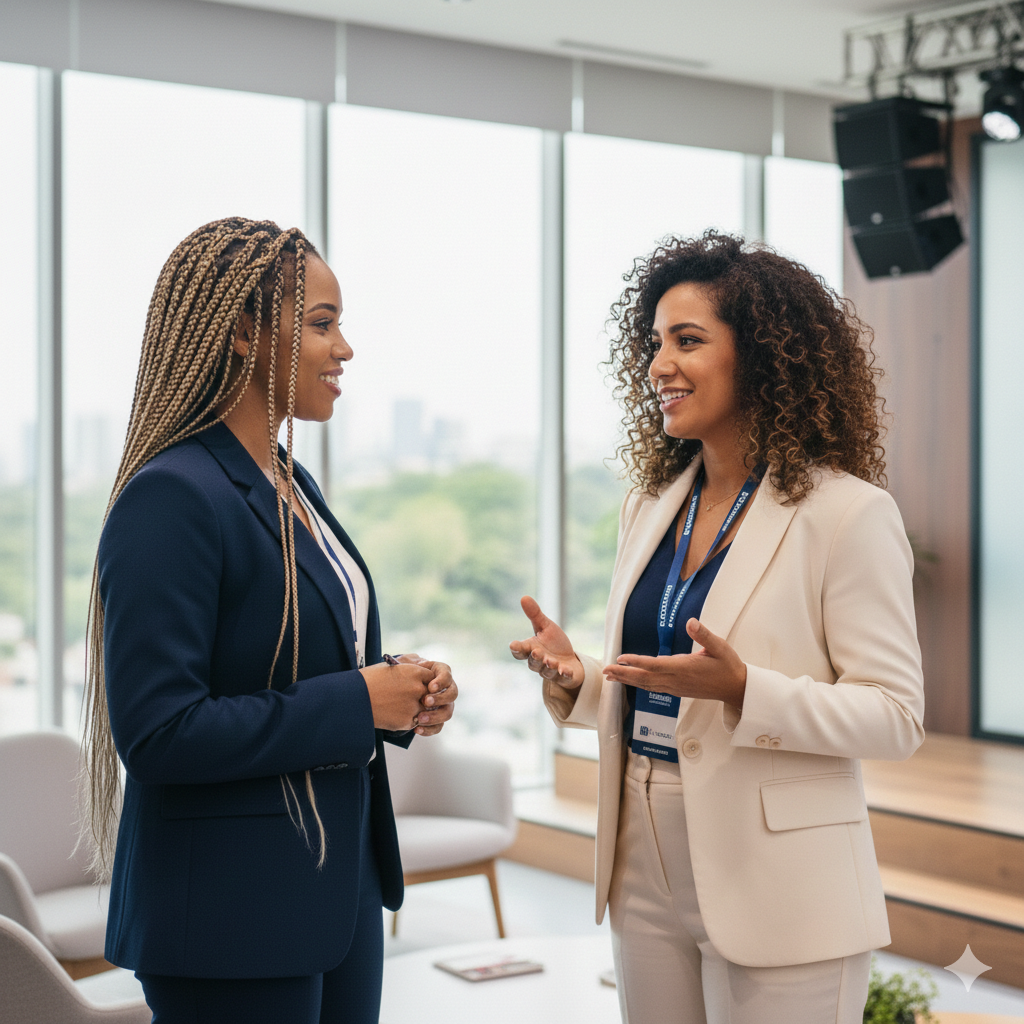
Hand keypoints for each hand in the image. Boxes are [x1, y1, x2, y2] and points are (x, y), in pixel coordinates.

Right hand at [360, 661, 432, 731]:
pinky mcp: (408, 721)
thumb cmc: (368, 681)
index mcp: (415, 672)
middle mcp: (418, 688)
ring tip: (402, 708)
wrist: (354, 699)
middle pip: (431, 695)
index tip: (418, 685)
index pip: (431, 677)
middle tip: (413, 699)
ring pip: (426, 710)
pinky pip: (416, 722)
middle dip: (423, 697)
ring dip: (418, 711)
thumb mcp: (391, 668)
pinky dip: (408, 720)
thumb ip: (409, 670)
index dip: (424, 682)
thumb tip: (418, 668)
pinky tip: (395, 716)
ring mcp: (414, 706)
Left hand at [408, 658, 457, 736]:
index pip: (447, 675)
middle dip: (440, 699)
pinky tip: (416, 729)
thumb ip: (409, 662)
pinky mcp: (437, 719)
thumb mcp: (403, 665)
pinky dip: (428, 729)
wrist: (396, 689)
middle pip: (452, 694)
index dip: (441, 681)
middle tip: (425, 701)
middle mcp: (446, 689)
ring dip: (435, 716)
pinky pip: (438, 727)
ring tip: (419, 718)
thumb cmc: (401, 674)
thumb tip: (416, 662)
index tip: (430, 686)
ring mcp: (444, 705)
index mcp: (440, 673)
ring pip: (447, 712)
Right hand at [509, 596, 583, 689]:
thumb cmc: (554, 643)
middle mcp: (539, 662)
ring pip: (546, 672)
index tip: (514, 644)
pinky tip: (565, 670)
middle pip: (532, 663)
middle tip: (537, 652)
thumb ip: (534, 615)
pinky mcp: (564, 677)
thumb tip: (524, 597)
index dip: (517, 649)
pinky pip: (562, 678)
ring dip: (548, 667)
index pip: (520, 651)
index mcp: (531, 649)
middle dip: (535, 658)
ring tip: (552, 661)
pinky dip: (564, 675)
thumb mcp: (546, 627)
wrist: (570, 660)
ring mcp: (550, 671)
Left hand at [602, 618, 746, 711]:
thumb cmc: (727, 666)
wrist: (736, 688)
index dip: (637, 662)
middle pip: (645, 678)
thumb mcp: (720, 647)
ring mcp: (675, 687)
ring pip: (646, 685)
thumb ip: (704, 635)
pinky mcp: (677, 691)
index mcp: (685, 668)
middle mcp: (676, 680)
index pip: (655, 665)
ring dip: (627, 680)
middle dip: (624, 674)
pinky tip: (630, 682)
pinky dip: (638, 685)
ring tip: (610, 676)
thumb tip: (691, 622)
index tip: (621, 658)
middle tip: (605, 670)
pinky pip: (653, 688)